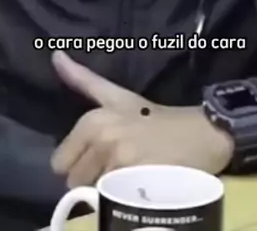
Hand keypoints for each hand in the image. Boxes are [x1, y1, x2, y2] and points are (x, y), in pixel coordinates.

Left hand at [51, 51, 233, 187]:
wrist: (201, 133)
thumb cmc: (155, 116)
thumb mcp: (118, 97)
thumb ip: (84, 80)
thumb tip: (55, 55)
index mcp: (94, 121)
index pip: (60, 162)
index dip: (79, 162)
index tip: (100, 155)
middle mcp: (103, 140)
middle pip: (75, 180)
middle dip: (93, 177)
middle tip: (119, 164)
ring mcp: (120, 162)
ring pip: (94, 193)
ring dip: (108, 189)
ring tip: (130, 175)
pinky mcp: (138, 181)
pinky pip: (113, 202)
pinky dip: (122, 199)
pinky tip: (139, 186)